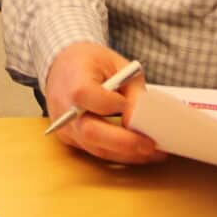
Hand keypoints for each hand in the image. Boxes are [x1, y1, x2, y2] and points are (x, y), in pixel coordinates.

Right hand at [40, 42, 162, 164]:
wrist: (64, 67)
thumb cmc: (91, 63)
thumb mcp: (117, 65)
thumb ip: (131, 91)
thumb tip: (143, 121)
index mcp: (73, 82)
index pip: (88, 96)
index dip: (113, 103)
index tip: (131, 104)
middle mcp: (65, 109)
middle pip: (91, 132)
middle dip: (124, 142)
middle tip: (150, 145)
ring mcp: (65, 128)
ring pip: (96, 148)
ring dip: (126, 153)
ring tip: (152, 152)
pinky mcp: (71, 139)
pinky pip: (95, 150)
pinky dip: (118, 153)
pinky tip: (138, 152)